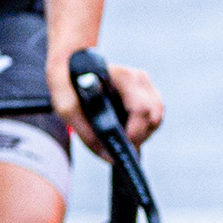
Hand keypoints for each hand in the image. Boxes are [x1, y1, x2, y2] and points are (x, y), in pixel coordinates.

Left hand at [49, 51, 163, 154]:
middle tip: (117, 141)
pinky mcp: (149, 94)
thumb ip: (86, 133)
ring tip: (119, 134)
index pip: (141, 110)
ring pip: (156, 120)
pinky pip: (154, 119)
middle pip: (154, 118)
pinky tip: (124, 128)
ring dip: (141, 134)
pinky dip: (142, 129)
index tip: (120, 145)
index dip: (133, 134)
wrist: (72, 66)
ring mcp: (147, 86)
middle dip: (138, 137)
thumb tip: (110, 157)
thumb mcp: (66, 108)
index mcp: (124, 77)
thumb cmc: (68, 84)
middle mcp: (140, 79)